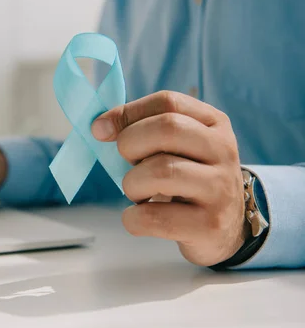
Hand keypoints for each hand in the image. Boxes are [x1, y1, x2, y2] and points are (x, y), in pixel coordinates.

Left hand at [91, 91, 246, 265]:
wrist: (227, 225)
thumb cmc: (187, 178)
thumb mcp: (175, 146)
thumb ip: (142, 128)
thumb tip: (100, 126)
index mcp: (214, 123)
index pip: (168, 102)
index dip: (128, 112)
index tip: (100, 129)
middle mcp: (223, 151)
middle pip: (167, 129)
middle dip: (130, 144)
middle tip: (128, 163)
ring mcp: (220, 188)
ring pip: (161, 172)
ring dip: (132, 183)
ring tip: (137, 192)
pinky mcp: (210, 225)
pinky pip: (154, 217)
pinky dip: (133, 218)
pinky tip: (139, 216)